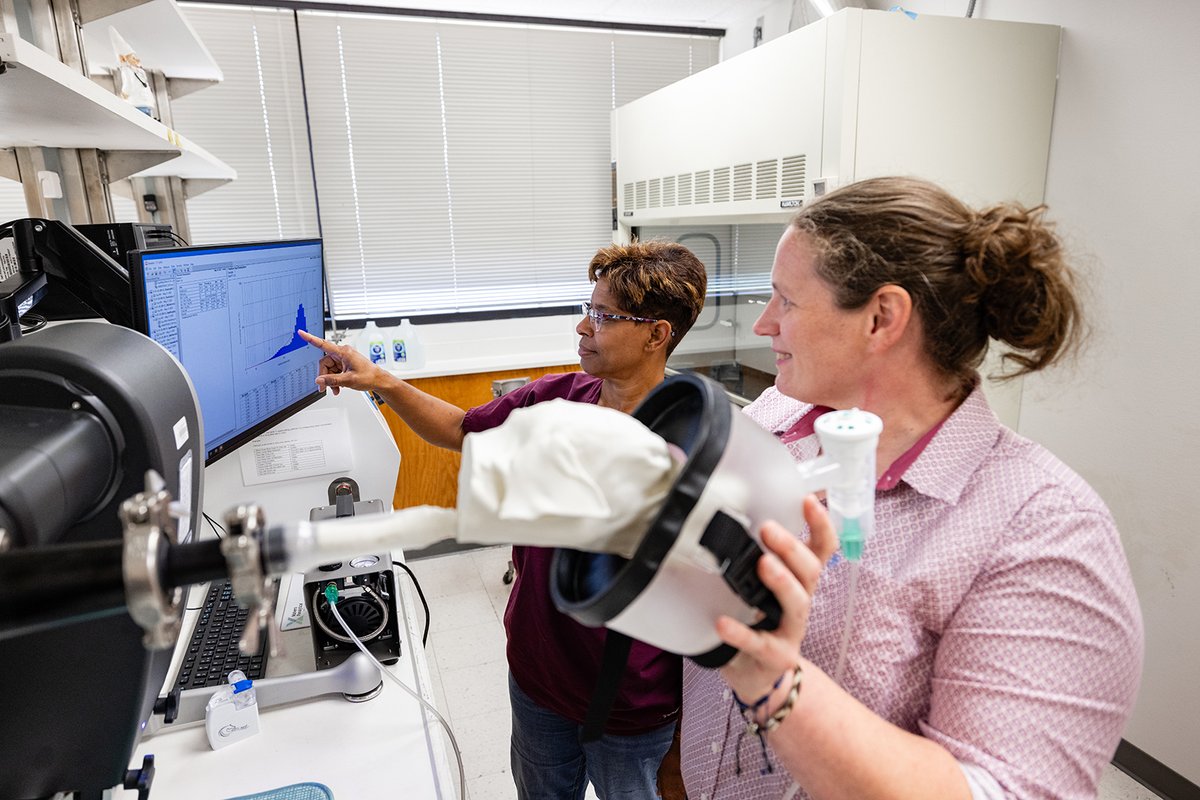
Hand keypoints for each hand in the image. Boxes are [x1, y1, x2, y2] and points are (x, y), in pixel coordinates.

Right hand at [298, 329, 384, 395]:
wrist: (378, 380)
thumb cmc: (369, 376)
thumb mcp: (348, 380)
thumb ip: (332, 380)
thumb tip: (319, 380)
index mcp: (344, 352)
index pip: (323, 344)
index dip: (310, 338)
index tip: (301, 333)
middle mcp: (343, 353)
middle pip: (324, 363)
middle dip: (324, 376)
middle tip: (324, 388)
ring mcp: (344, 359)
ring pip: (329, 369)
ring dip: (330, 380)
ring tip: (336, 389)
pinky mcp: (345, 364)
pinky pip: (334, 371)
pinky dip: (335, 380)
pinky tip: (338, 387)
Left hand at [717, 495, 838, 701]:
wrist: (756, 674)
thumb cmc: (756, 620)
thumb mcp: (755, 585)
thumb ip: (746, 556)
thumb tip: (717, 517)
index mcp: (799, 581)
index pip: (821, 549)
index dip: (820, 525)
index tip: (807, 499)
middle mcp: (801, 602)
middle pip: (810, 572)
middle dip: (792, 548)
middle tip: (768, 529)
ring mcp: (791, 631)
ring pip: (797, 604)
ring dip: (782, 581)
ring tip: (762, 564)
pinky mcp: (775, 656)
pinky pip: (759, 643)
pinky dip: (740, 632)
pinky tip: (722, 623)